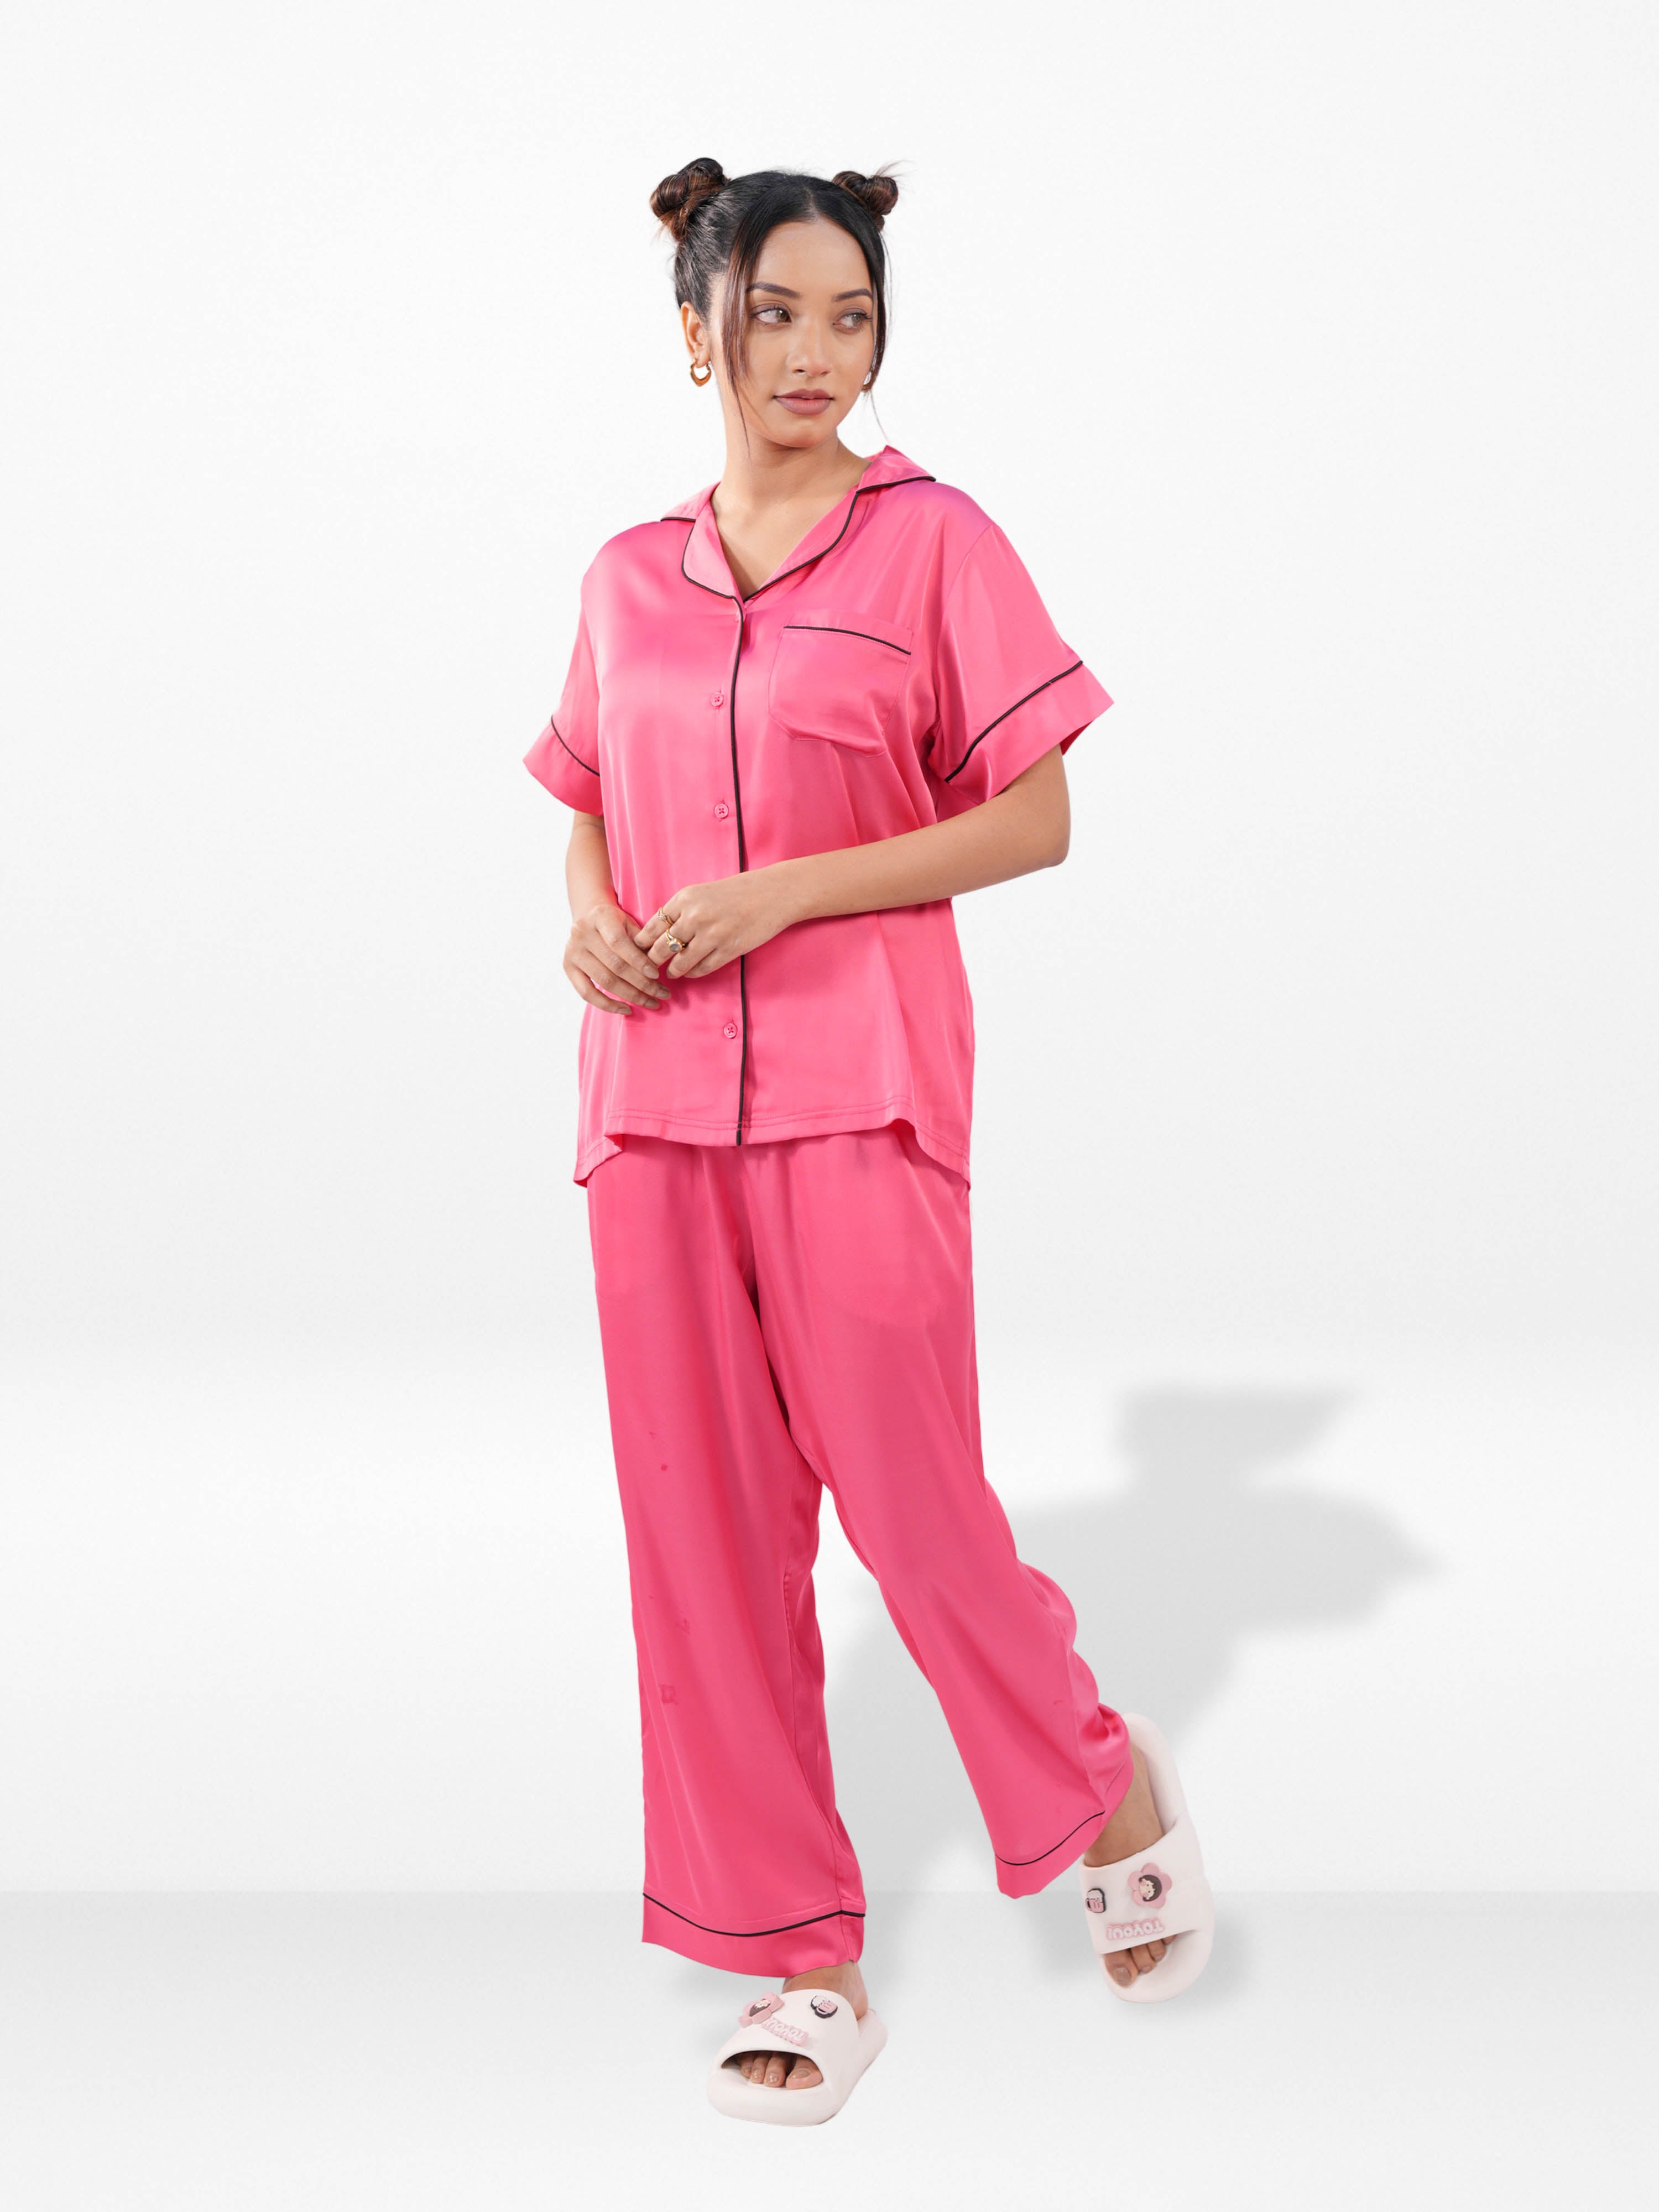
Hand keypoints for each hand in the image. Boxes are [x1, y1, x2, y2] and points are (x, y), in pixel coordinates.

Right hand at [564, 899, 669, 1015]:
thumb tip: (659, 967)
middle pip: (614, 965)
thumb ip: (641, 940)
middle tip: (662, 994)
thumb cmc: (616, 923)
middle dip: (642, 983)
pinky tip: (626, 1009)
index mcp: (600, 917)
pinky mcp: (567, 967)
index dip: (638, 961)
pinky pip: (586, 993)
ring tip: (651, 1002)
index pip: (619, 943)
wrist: (589, 919)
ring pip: (604, 981)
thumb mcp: (629, 923)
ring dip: (631, 996)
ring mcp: (572, 951)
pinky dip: (607, 1004)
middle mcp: (581, 933)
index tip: (657, 975)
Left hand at [633, 868, 799, 978]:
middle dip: (652, 961)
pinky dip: (693, 973)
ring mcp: (712, 935)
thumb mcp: (701, 893)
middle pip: (661, 948)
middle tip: (649, 968)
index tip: (638, 951)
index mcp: (685, 899)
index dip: (642, 943)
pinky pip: (701, 969)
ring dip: (672, 971)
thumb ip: (680, 911)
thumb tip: (657, 933)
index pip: (652, 927)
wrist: (772, 894)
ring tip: (670, 973)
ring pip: (679, 963)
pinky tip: (691, 972)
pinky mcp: (728, 950)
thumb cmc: (735, 893)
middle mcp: (695, 917)